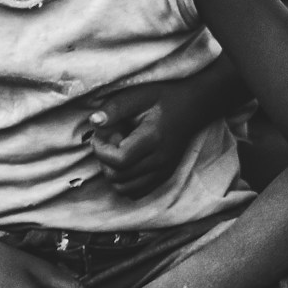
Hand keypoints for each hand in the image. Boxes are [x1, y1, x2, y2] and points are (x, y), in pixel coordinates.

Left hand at [80, 80, 205, 198]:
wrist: (192, 108)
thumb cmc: (163, 99)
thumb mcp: (139, 95)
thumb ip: (115, 108)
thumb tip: (94, 122)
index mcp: (153, 139)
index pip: (118, 160)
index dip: (101, 150)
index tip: (102, 134)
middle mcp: (160, 160)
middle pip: (118, 176)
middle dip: (104, 160)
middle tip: (111, 140)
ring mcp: (163, 171)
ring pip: (124, 189)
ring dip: (113, 173)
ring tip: (119, 152)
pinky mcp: (164, 176)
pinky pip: (135, 192)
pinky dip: (125, 182)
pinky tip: (128, 163)